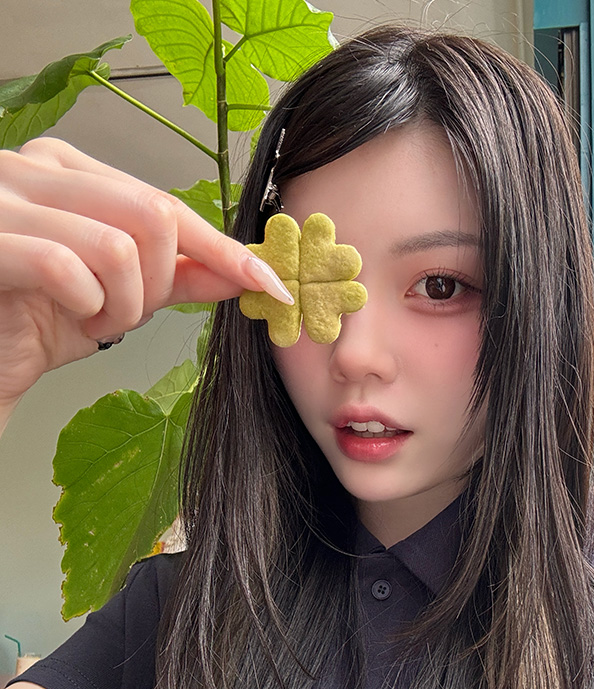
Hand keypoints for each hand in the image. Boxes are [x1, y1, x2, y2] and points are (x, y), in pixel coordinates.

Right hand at [0, 138, 291, 407]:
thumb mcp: (118, 296)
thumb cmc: (33, 320)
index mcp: (67, 169)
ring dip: (124, 305)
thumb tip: (246, 271)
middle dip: (161, 283)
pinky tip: (71, 320)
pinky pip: (71, 270)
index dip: (225, 248)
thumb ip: (178, 277)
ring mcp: (4, 198)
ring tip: (94, 320)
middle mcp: (32, 167)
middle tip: (129, 314)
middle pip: (153, 216)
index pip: (166, 203)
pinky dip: (88, 308)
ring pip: (119, 246)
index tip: (271, 283)